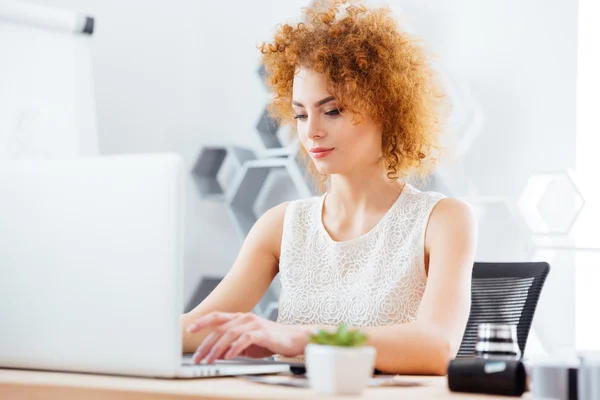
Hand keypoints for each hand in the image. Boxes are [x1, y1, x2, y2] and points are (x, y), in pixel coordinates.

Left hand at [186, 312, 310, 363]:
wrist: (293, 338)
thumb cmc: (270, 340)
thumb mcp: (247, 342)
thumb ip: (232, 343)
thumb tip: (215, 353)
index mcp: (240, 318)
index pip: (217, 317)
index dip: (202, 322)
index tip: (189, 330)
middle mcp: (245, 318)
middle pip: (219, 329)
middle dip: (205, 345)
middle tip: (197, 358)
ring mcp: (254, 324)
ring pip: (229, 334)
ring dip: (216, 349)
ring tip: (209, 360)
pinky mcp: (262, 333)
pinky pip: (244, 339)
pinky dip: (234, 348)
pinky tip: (228, 356)